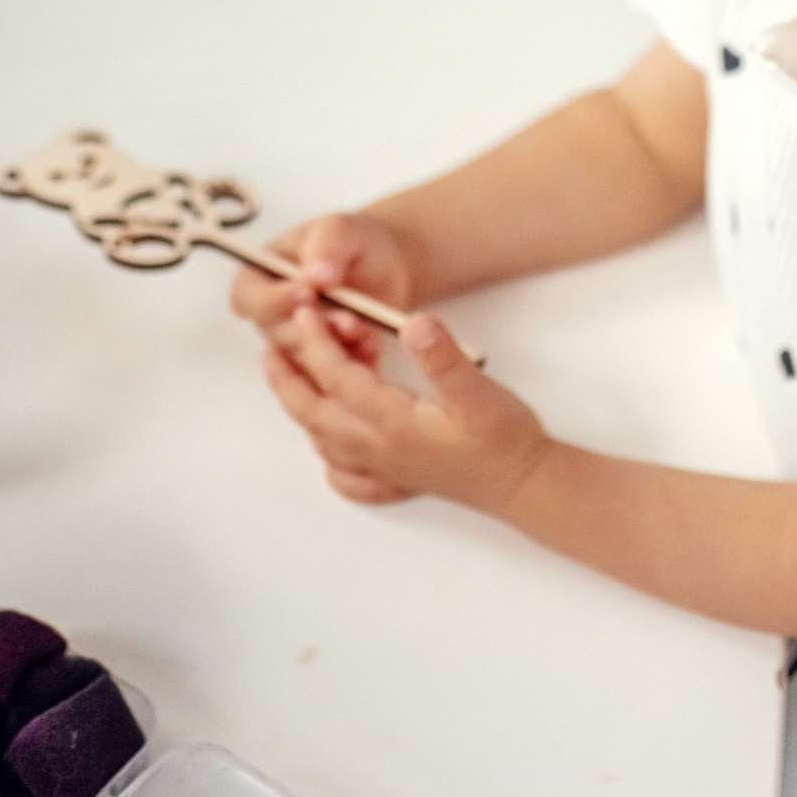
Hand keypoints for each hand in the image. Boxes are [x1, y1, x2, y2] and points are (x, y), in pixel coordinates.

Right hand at [229, 210, 418, 367]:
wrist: (385, 265)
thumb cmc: (353, 243)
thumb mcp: (342, 229)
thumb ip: (328, 243)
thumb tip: (316, 273)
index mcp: (259, 276)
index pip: (246, 296)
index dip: (272, 299)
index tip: (307, 291)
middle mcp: (271, 315)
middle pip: (275, 334)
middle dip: (313, 327)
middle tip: (345, 316)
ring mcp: (294, 342)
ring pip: (303, 359)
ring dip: (334, 346)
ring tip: (362, 327)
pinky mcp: (323, 363)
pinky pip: (331, 375)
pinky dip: (353, 361)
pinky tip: (371, 342)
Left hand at [262, 304, 550, 515]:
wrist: (527, 485)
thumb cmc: (505, 440)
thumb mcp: (478, 390)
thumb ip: (442, 356)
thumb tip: (413, 324)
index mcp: (391, 422)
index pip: (337, 377)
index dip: (316, 341)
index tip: (306, 311)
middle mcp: (379, 450)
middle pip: (314, 413)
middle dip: (287, 381)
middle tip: (269, 352)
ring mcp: (386, 470)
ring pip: (325, 442)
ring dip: (302, 412)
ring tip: (291, 385)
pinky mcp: (400, 481)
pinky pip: (348, 477)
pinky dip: (330, 459)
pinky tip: (332, 450)